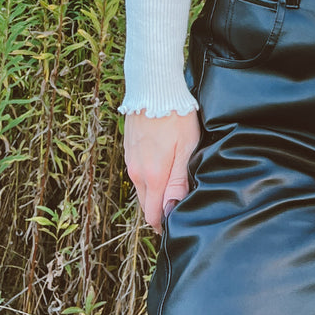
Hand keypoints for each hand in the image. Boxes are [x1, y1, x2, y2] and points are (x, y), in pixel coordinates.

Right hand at [124, 108, 200, 233]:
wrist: (154, 88)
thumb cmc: (176, 116)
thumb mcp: (186, 148)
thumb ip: (178, 181)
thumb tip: (171, 211)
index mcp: (152, 176)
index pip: (152, 215)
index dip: (164, 225)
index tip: (176, 225)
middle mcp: (137, 172)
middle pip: (146, 204)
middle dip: (158, 211)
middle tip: (177, 209)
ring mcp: (131, 161)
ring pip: (141, 188)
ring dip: (153, 194)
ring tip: (172, 189)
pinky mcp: (129, 150)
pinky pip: (137, 173)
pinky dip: (148, 178)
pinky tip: (161, 167)